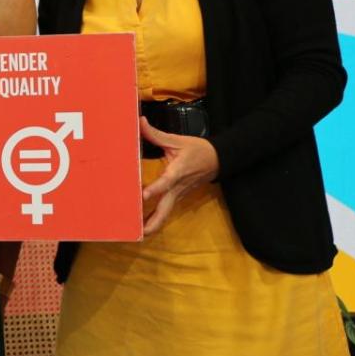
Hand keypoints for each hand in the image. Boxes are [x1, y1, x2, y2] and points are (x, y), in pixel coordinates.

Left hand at [140, 116, 219, 235]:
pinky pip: (166, 210)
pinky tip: (143, 224)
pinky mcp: (178, 197)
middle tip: (139, 231)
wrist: (218, 160)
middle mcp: (177, 187)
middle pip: (166, 209)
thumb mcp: (177, 140)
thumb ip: (156, 134)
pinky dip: (156, 218)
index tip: (144, 195)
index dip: (155, 189)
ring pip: (166, 213)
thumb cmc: (197, 150)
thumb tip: (139, 122)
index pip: (166, 182)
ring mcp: (178, 195)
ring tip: (137, 233)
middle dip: (153, 221)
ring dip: (153, 223)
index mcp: (177, 172)